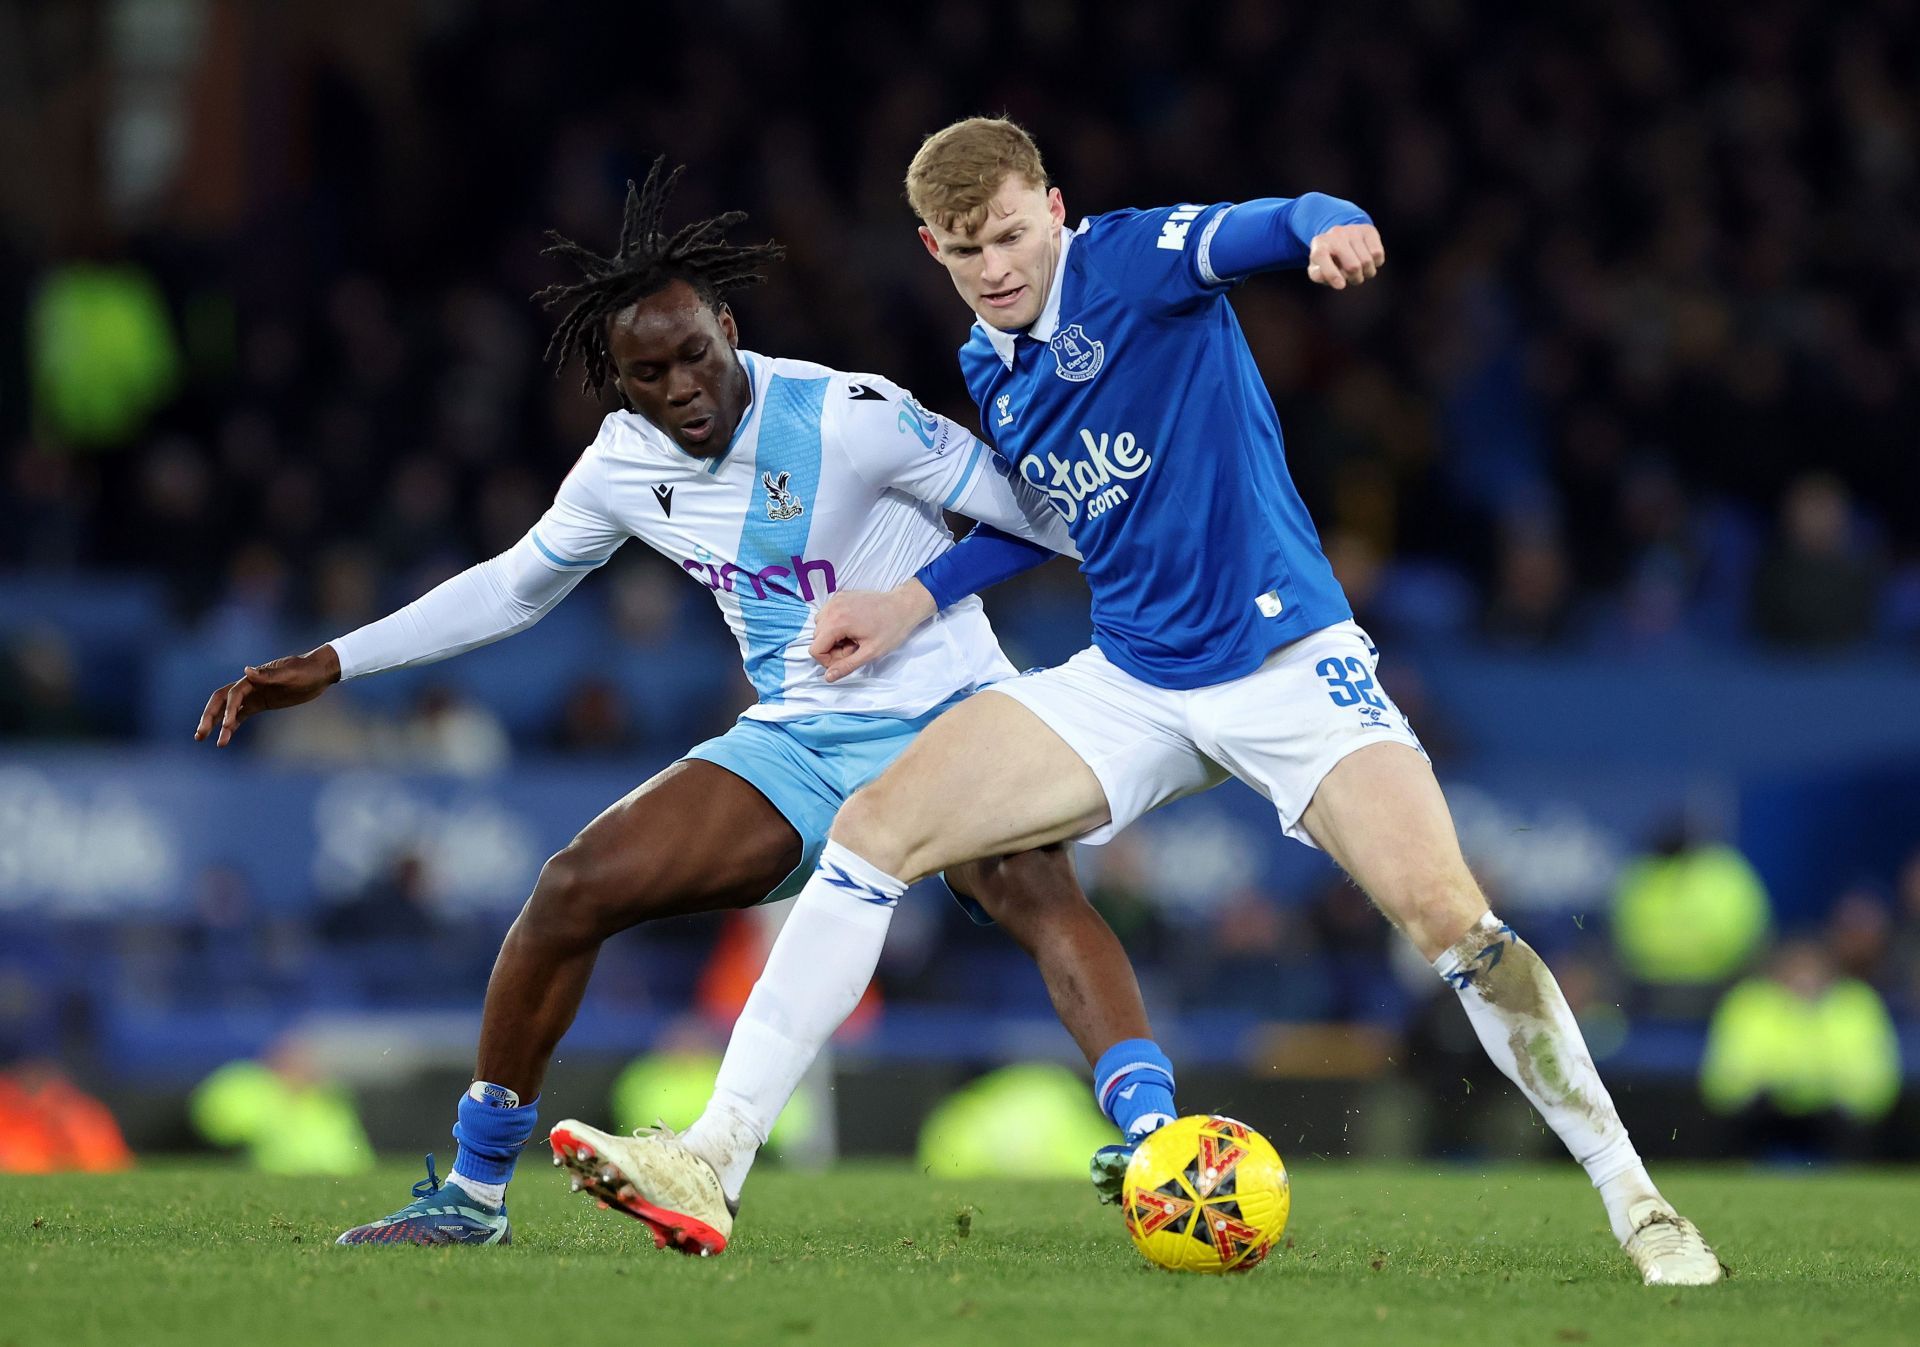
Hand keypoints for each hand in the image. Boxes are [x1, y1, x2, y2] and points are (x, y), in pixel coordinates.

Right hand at [194, 645, 340, 746]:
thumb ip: (270, 674)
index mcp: (254, 677)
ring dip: (219, 725)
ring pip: (229, 710)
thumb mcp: (292, 672)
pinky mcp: (260, 704)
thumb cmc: (306, 670)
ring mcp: (254, 695)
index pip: (234, 693)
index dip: (229, 709)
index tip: (229, 725)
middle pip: (221, 700)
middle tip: (200, 734)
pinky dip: (232, 726)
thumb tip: (246, 671)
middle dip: (210, 717)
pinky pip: (241, 715)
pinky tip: (224, 739)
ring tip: (215, 743)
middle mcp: (250, 686)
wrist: (319, 672)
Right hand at [809, 581, 937, 682]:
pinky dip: (835, 624)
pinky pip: (827, 615)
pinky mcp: (840, 596)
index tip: (848, 657)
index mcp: (837, 622)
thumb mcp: (870, 652)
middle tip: (855, 647)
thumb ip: (847, 665)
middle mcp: (832, 608)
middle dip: (832, 648)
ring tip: (854, 637)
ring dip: (833, 636)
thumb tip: (828, 677)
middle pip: (817, 638)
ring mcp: (835, 600)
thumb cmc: (891, 629)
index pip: (815, 649)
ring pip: (820, 627)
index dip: (828, 660)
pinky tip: (852, 626)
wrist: (903, 606)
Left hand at [1306, 223, 1385, 289]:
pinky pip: (1377, 253)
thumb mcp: (1318, 269)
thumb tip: (1337, 280)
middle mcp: (1335, 234)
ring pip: (1367, 261)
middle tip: (1353, 278)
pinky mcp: (1368, 230)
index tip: (1341, 285)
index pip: (1321, 256)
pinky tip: (1369, 260)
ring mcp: (1352, 230)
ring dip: (1367, 272)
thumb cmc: (1328, 259)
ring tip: (1361, 270)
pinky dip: (1376, 263)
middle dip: (1355, 278)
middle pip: (1353, 266)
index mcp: (1319, 244)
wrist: (1340, 237)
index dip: (1332, 274)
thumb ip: (1319, 276)